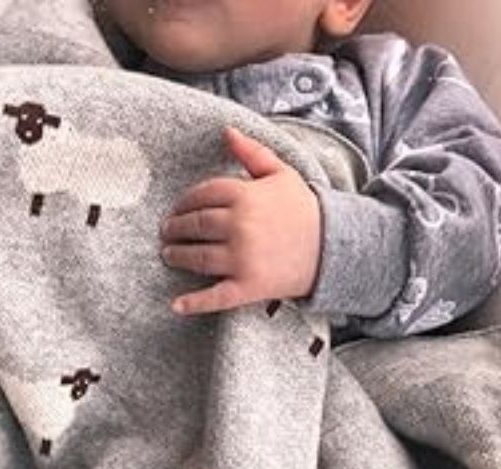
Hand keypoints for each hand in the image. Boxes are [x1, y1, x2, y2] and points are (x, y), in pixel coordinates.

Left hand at [160, 126, 320, 314]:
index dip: (184, 203)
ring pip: (197, 258)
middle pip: (194, 226)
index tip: (177, 209)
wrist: (333, 247)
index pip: (201, 196)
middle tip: (167, 233)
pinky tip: (176, 305)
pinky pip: (215, 296)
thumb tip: (226, 131)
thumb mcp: (282, 173)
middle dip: (175, 229)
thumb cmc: (305, 210)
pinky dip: (194, 303)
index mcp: (244, 195)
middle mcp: (239, 226)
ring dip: (177, 256)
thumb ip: (252, 152)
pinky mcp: (248, 286)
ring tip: (169, 255)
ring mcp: (242, 258)